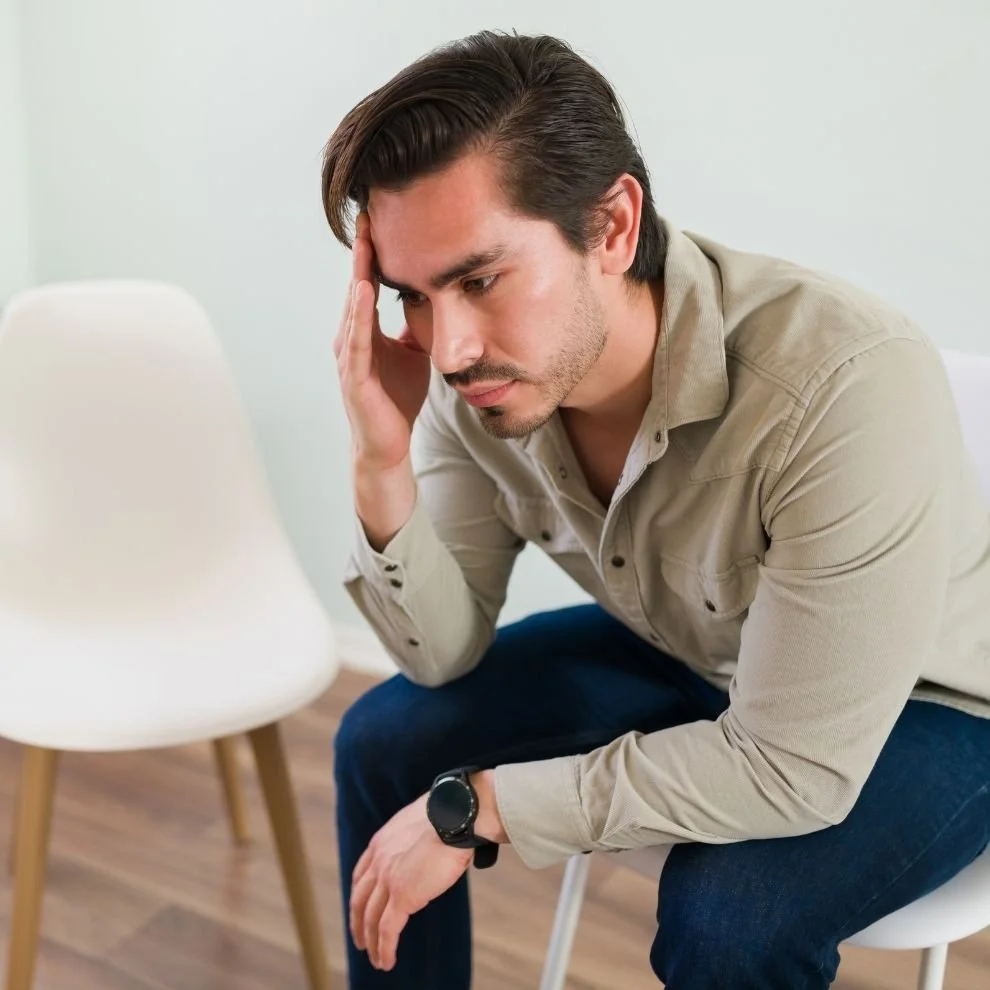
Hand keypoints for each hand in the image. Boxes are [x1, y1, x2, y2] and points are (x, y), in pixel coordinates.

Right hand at [334, 212, 431, 472]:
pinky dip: (360, 313)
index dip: (373, 252)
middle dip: (362, 251)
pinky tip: (365, 289)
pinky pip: (358, 340)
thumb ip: (416, 326)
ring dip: (358, 273)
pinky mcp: (355, 377)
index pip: (368, 282)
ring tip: (365, 240)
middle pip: (356, 285)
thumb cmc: (398, 398)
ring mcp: (350, 357)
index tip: (379, 216)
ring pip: (354, 307)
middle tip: (367, 212)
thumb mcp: (414, 352)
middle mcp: (352, 338)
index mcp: (365, 331)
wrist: (389, 444)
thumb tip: (434, 297)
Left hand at [350, 794, 472, 970]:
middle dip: (358, 923)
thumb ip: (416, 839)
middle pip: (360, 900)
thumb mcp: (422, 824)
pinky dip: (384, 949)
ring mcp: (388, 879)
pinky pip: (387, 930)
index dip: (359, 895)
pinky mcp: (402, 897)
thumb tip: (432, 846)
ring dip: (371, 942)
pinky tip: (386, 961)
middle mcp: (379, 861)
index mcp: (382, 842)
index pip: (361, 874)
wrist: (455, 815)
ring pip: (371, 919)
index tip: (361, 907)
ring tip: (376, 958)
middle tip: (361, 940)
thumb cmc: (450, 814)